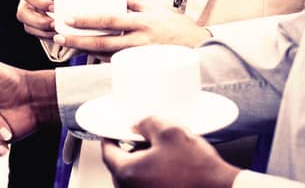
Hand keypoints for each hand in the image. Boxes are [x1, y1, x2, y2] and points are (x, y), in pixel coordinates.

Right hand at [17, 0, 77, 38]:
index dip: (39, 2)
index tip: (54, 7)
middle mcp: (27, 0)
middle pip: (22, 12)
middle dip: (39, 21)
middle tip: (54, 24)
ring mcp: (28, 13)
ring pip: (27, 26)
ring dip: (43, 31)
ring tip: (57, 31)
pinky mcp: (33, 25)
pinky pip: (35, 34)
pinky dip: (46, 36)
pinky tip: (57, 34)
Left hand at [54, 6, 210, 59]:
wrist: (199, 50)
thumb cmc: (175, 26)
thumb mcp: (155, 8)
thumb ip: (133, 0)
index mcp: (143, 21)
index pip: (110, 20)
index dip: (87, 20)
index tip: (68, 19)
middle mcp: (141, 40)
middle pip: (103, 42)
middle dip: (78, 40)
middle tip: (58, 36)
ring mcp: (140, 57)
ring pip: (106, 56)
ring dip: (85, 50)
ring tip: (66, 44)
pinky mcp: (141, 68)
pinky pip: (115, 64)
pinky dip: (99, 59)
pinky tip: (85, 53)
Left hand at [101, 116, 239, 187]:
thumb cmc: (197, 167)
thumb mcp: (170, 132)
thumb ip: (147, 123)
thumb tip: (136, 125)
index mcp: (128, 173)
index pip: (108, 153)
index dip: (111, 138)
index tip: (114, 132)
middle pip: (121, 166)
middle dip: (130, 151)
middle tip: (143, 139)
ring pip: (135, 177)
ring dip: (143, 164)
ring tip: (163, 153)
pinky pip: (147, 185)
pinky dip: (153, 175)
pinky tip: (171, 167)